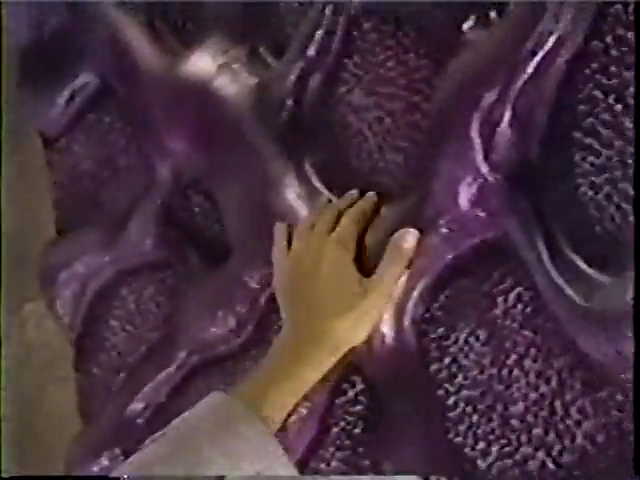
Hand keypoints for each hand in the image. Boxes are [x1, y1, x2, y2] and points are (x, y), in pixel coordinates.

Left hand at [272, 190, 419, 355]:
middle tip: (353, 195)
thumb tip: (410, 230)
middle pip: (328, 216)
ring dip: (318, 211)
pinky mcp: (281, 268)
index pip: (353, 218)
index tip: (372, 196)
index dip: (364, 206)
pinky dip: (284, 230)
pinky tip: (284, 225)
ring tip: (327, 204)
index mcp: (338, 246)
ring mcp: (293, 254)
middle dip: (342, 203)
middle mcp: (314, 243)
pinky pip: (280, 242)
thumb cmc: (347, 319)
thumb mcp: (377, 293)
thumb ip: (394, 260)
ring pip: (305, 224)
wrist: (308, 343)